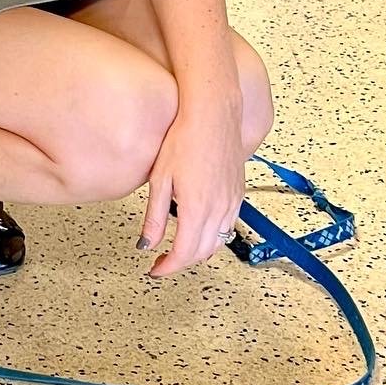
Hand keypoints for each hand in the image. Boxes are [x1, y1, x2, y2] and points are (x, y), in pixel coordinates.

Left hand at [139, 100, 245, 276]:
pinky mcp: (238, 193)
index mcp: (197, 208)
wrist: (212, 114)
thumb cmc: (183, 139)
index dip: (168, 267)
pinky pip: (228, 225)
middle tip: (161, 261)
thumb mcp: (160, 179)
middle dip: (182, 262)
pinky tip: (197, 228)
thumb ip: (154, 217)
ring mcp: (232, 201)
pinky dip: (212, 236)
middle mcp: (220, 209)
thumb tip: (147, 244)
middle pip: (203, 252)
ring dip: (198, 251)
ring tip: (177, 248)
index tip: (155, 270)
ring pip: (218, 241)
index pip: (184, 253)